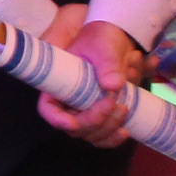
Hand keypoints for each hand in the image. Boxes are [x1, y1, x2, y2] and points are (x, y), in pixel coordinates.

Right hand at [38, 3, 148, 146]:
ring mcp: (87, 111)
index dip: (57, 119)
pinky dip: (114, 137)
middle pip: (75, 127)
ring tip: (124, 108)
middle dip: (95, 121)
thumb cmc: (102, 38)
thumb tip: (114, 85)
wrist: (120, 40)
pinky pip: (105, 136)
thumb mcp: (103, 46)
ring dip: (108, 128)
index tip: (73, 123)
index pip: (48, 108)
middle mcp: (70, 102)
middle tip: (113, 102)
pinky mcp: (104, 115)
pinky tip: (126, 130)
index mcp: (60, 84)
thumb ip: (108, 64)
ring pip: (92, 134)